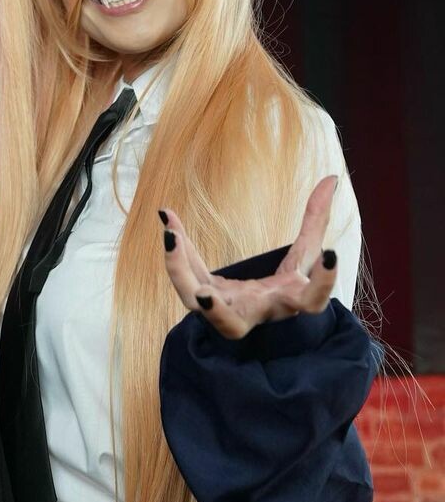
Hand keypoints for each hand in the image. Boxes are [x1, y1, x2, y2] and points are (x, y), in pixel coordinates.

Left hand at [160, 176, 338, 338]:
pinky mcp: (205, 299)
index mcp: (290, 301)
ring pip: (195, 303)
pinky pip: (186, 276)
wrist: (267, 310)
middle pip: (231, 324)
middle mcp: (255, 313)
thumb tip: (331, 178)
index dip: (324, 281)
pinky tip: (169, 221)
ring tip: (171, 235)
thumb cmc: (289, 285)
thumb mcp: (305, 253)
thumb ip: (316, 219)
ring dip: (180, 272)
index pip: (312, 299)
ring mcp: (225, 309)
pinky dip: (176, 252)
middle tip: (204, 294)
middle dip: (216, 311)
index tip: (330, 254)